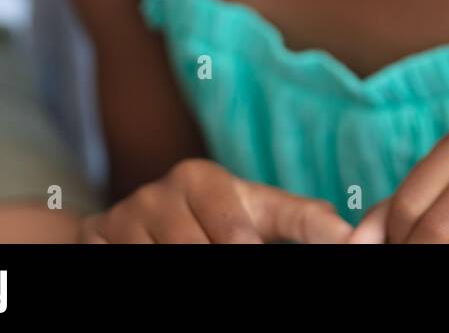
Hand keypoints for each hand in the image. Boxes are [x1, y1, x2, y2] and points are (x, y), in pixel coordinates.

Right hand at [79, 158, 352, 243]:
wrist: (128, 225)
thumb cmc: (213, 217)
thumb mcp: (256, 212)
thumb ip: (301, 220)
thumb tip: (350, 233)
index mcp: (204, 178)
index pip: (239, 228)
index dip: (257, 244)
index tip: (283, 246)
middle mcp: (163, 190)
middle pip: (206, 249)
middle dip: (224, 258)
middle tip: (243, 257)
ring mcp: (127, 216)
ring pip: (170, 259)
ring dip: (191, 267)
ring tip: (199, 253)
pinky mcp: (98, 238)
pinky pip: (133, 263)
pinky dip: (152, 269)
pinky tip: (160, 257)